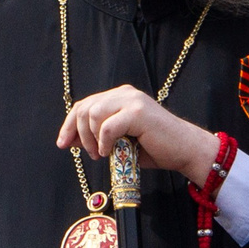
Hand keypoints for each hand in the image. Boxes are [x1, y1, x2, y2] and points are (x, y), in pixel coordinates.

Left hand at [54, 85, 220, 185]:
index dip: (69, 125)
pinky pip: (107, 127)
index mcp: (119, 96)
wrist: (185, 151)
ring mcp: (132, 100)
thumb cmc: (154, 148)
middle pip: (84, 108)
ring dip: (91, 139)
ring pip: (93, 115)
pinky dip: (104, 142)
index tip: (62, 144)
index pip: (84, 105)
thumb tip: (69, 140)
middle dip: (78, 134)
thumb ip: (95, 136)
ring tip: (101, 154)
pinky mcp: (138, 112)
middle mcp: (125, 93)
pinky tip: (110, 152)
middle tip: (89, 154)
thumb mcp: (118, 141)